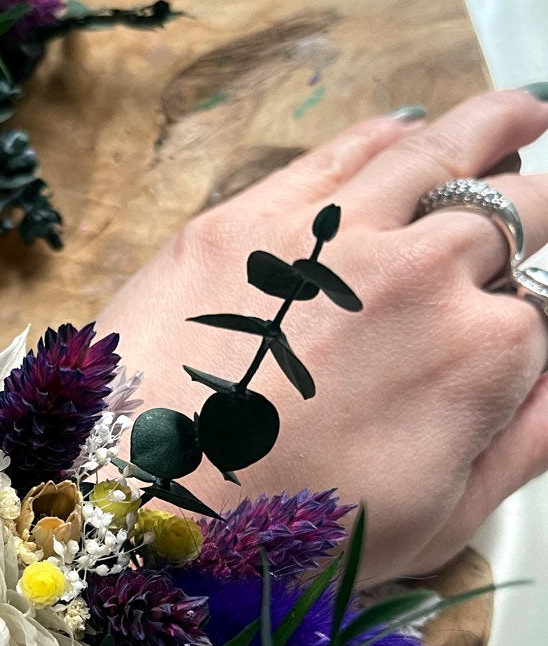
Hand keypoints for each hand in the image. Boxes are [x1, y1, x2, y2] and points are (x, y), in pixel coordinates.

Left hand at [99, 89, 547, 582]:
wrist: (138, 505)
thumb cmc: (286, 536)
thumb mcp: (437, 522)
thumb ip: (528, 440)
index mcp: (483, 353)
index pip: (540, 313)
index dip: (524, 328)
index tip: (510, 333)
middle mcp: (425, 272)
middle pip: (513, 214)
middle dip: (538, 210)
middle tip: (542, 206)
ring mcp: (336, 234)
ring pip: (444, 152)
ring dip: (497, 125)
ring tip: (526, 110)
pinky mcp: (250, 218)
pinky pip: (344, 152)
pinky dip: (391, 133)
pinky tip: (412, 125)